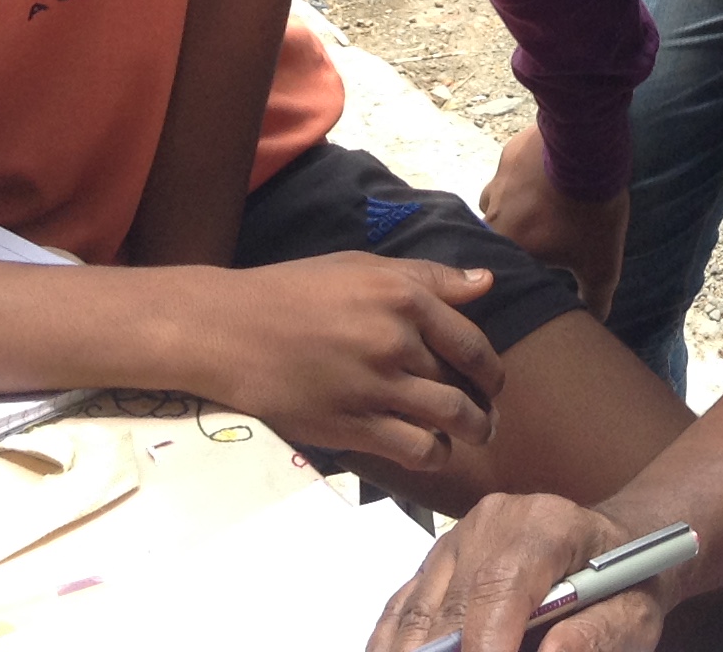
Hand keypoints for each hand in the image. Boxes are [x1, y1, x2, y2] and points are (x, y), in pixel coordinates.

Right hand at [194, 253, 508, 469]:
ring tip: (470, 436)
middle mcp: (396, 341)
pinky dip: (435, 455)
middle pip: (465, 382)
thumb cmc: (294, 292)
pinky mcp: (352, 425)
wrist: (230, 331)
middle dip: (484, 403)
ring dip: (470, 432)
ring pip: (450, 418)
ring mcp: (375, 386)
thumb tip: (486, 282)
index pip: (472, 341)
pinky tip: (432, 450)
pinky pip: (416, 449)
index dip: (490, 368)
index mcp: (403, 296)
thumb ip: (428, 277)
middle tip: (485, 414)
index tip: (491, 381)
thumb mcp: (362, 266)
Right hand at [369, 494, 662, 651]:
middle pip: (451, 609)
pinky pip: (403, 610)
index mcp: (545, 524)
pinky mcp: (436, 562)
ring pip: (417, 614)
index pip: (499, 587)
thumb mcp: (634, 613)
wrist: (614, 548)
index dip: (485, 645)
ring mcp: (457, 539)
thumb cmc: (626, 582)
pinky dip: (398, 646)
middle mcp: (491, 522)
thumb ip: (596, 636)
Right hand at [481, 125, 628, 317]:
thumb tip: (595, 319)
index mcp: (506, 243)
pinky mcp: (511, 151)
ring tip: (539, 205)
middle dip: (512, 238)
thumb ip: (594, 297)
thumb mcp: (601, 263)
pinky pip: (511, 169)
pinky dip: (524, 174)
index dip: (510, 270)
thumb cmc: (590, 213)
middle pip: (493, 233)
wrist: (589, 149)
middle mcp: (491, 212)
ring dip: (512, 206)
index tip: (526, 270)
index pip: (494, 268)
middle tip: (537, 238)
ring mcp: (499, 178)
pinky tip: (546, 173)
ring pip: (496, 199)